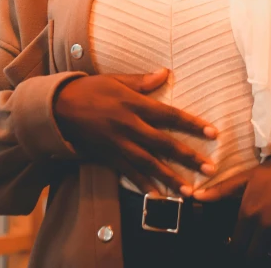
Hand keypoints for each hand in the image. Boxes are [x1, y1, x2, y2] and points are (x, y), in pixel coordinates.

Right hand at [53, 69, 217, 193]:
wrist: (57, 109)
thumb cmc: (89, 89)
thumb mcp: (116, 80)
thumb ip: (142, 81)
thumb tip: (166, 73)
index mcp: (133, 104)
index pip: (169, 115)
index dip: (192, 124)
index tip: (212, 133)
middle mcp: (128, 126)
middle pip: (164, 143)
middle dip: (189, 156)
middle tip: (211, 169)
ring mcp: (117, 144)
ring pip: (149, 164)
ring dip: (171, 178)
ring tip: (190, 191)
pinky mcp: (107, 156)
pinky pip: (128, 173)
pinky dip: (144, 185)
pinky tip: (158, 196)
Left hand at [192, 150, 270, 264]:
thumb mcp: (246, 178)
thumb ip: (220, 191)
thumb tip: (196, 196)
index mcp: (249, 212)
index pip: (235, 246)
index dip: (234, 248)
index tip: (236, 244)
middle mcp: (265, 225)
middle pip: (251, 255)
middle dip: (249, 252)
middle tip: (251, 245)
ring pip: (270, 256)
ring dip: (268, 251)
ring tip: (267, 241)